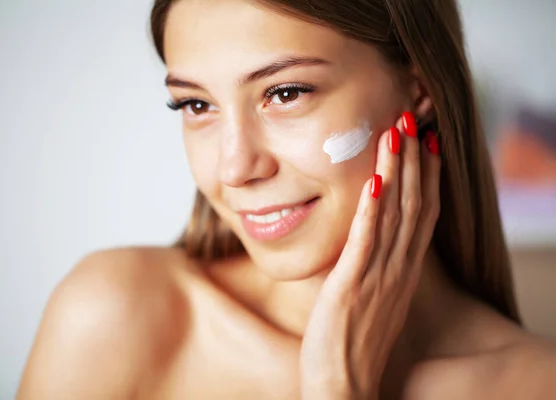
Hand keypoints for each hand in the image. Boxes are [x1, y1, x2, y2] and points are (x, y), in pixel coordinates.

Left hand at [299, 112, 441, 399]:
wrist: (345, 386)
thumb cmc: (353, 342)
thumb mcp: (373, 298)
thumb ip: (374, 266)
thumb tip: (369, 240)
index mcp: (402, 271)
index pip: (421, 214)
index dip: (427, 175)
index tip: (426, 141)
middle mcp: (397, 269)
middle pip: (413, 204)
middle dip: (414, 159)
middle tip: (412, 118)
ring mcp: (377, 277)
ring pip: (393, 215)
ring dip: (396, 171)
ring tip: (395, 132)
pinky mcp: (351, 287)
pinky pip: (365, 243)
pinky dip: (372, 211)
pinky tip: (373, 182)